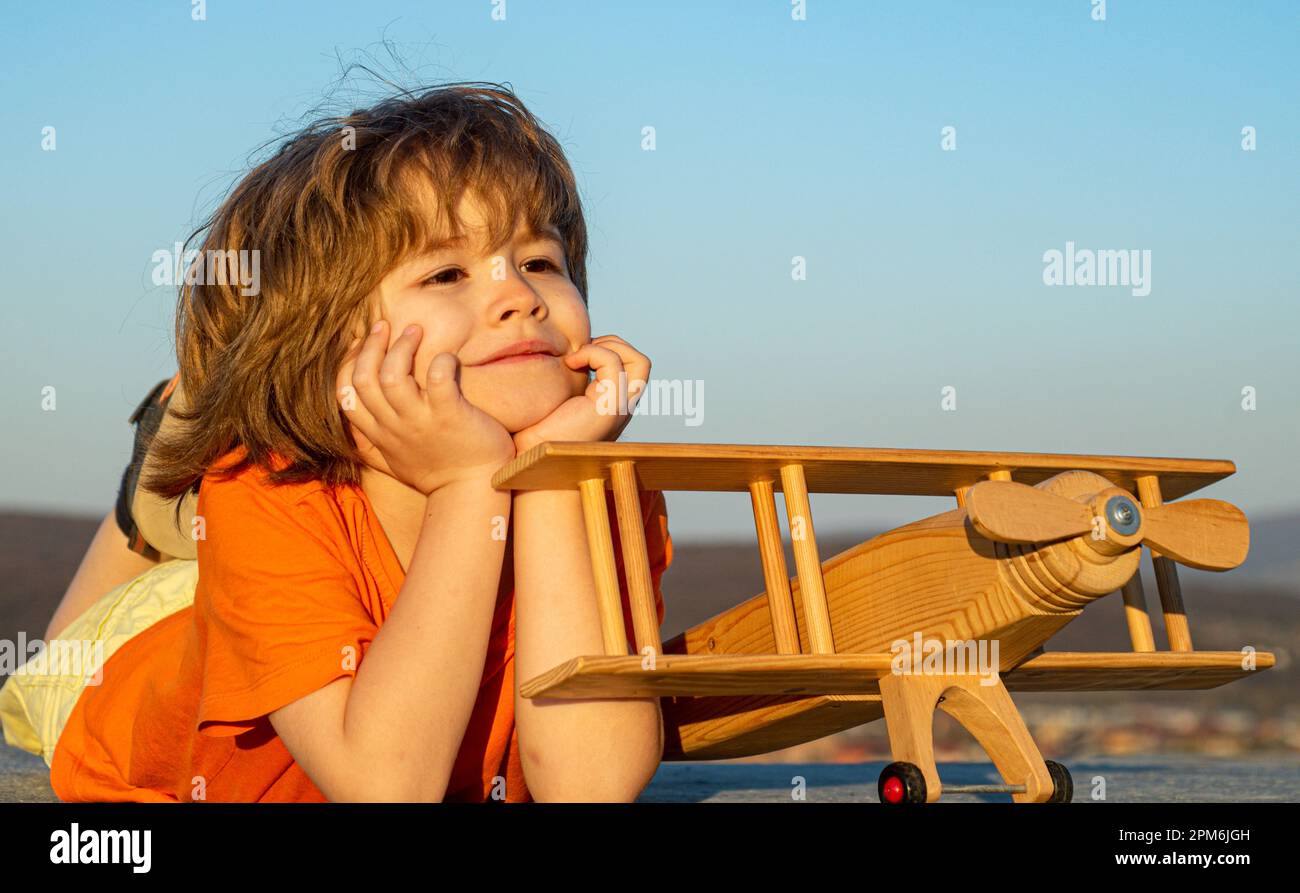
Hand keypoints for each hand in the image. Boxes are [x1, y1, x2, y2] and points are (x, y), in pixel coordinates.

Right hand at [337, 320, 516, 493]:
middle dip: (371, 346)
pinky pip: (437, 379)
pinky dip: (441, 362)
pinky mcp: (450, 416)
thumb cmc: (440, 474)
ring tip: (415, 331)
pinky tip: (448, 359)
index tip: (360, 343)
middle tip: (386, 326)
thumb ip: (378, 441)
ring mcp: (420, 422)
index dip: (348, 364)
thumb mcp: (397, 461)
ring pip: (391, 375)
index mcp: (380, 435)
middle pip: (364, 378)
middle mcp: (394, 427)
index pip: (345, 396)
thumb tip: (363, 424)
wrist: (472, 494)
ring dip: (401, 347)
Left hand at [512, 335, 649, 453]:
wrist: (532, 456)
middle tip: (582, 352)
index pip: (629, 368)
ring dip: (607, 346)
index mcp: (611, 402)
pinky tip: (569, 364)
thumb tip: (559, 355)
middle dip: (614, 344)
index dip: (609, 349)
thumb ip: (568, 381)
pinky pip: (613, 363)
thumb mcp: (556, 399)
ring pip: (639, 361)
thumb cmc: (535, 433)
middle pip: (641, 363)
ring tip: (578, 357)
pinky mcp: (610, 407)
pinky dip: (591, 353)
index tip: (578, 356)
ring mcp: (620, 407)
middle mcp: (621, 406)